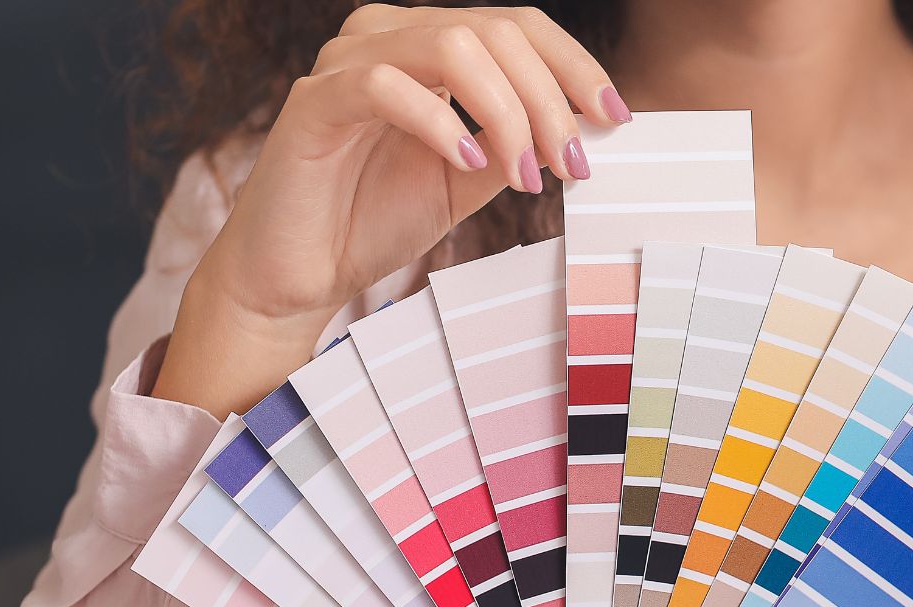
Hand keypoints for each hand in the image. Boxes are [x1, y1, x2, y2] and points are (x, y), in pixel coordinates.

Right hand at [154, 4, 629, 417]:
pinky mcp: (315, 101)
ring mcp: (348, 62)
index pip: (516, 27)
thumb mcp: (471, 181)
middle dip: (548, 99)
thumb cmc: (375, 219)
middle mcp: (388, 37)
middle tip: (571, 166)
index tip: (614, 118)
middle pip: (493, 31)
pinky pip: (386, 86)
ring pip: (451, 45)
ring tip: (522, 176)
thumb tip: (582, 126)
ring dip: (506, 111)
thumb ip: (518, 144)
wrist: (298, 273)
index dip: (574, 66)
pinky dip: (441, 123)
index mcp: (429, 48)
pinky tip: (469, 163)